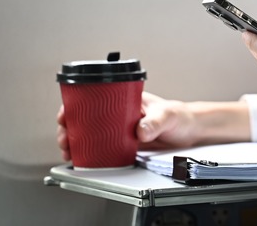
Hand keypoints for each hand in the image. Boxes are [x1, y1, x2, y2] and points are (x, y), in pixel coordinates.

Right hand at [56, 91, 250, 160]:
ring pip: (91, 133)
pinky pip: (102, 147)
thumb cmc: (180, 117)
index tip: (66, 115)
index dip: (74, 106)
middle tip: (65, 138)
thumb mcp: (168, 116)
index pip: (93, 98)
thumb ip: (155, 122)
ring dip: (76, 141)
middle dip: (69, 127)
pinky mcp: (124, 144)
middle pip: (86, 118)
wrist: (191, 131)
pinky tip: (82, 158)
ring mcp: (120, 129)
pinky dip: (89, 152)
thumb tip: (140, 130)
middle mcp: (119, 114)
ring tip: (69, 151)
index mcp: (125, 100)